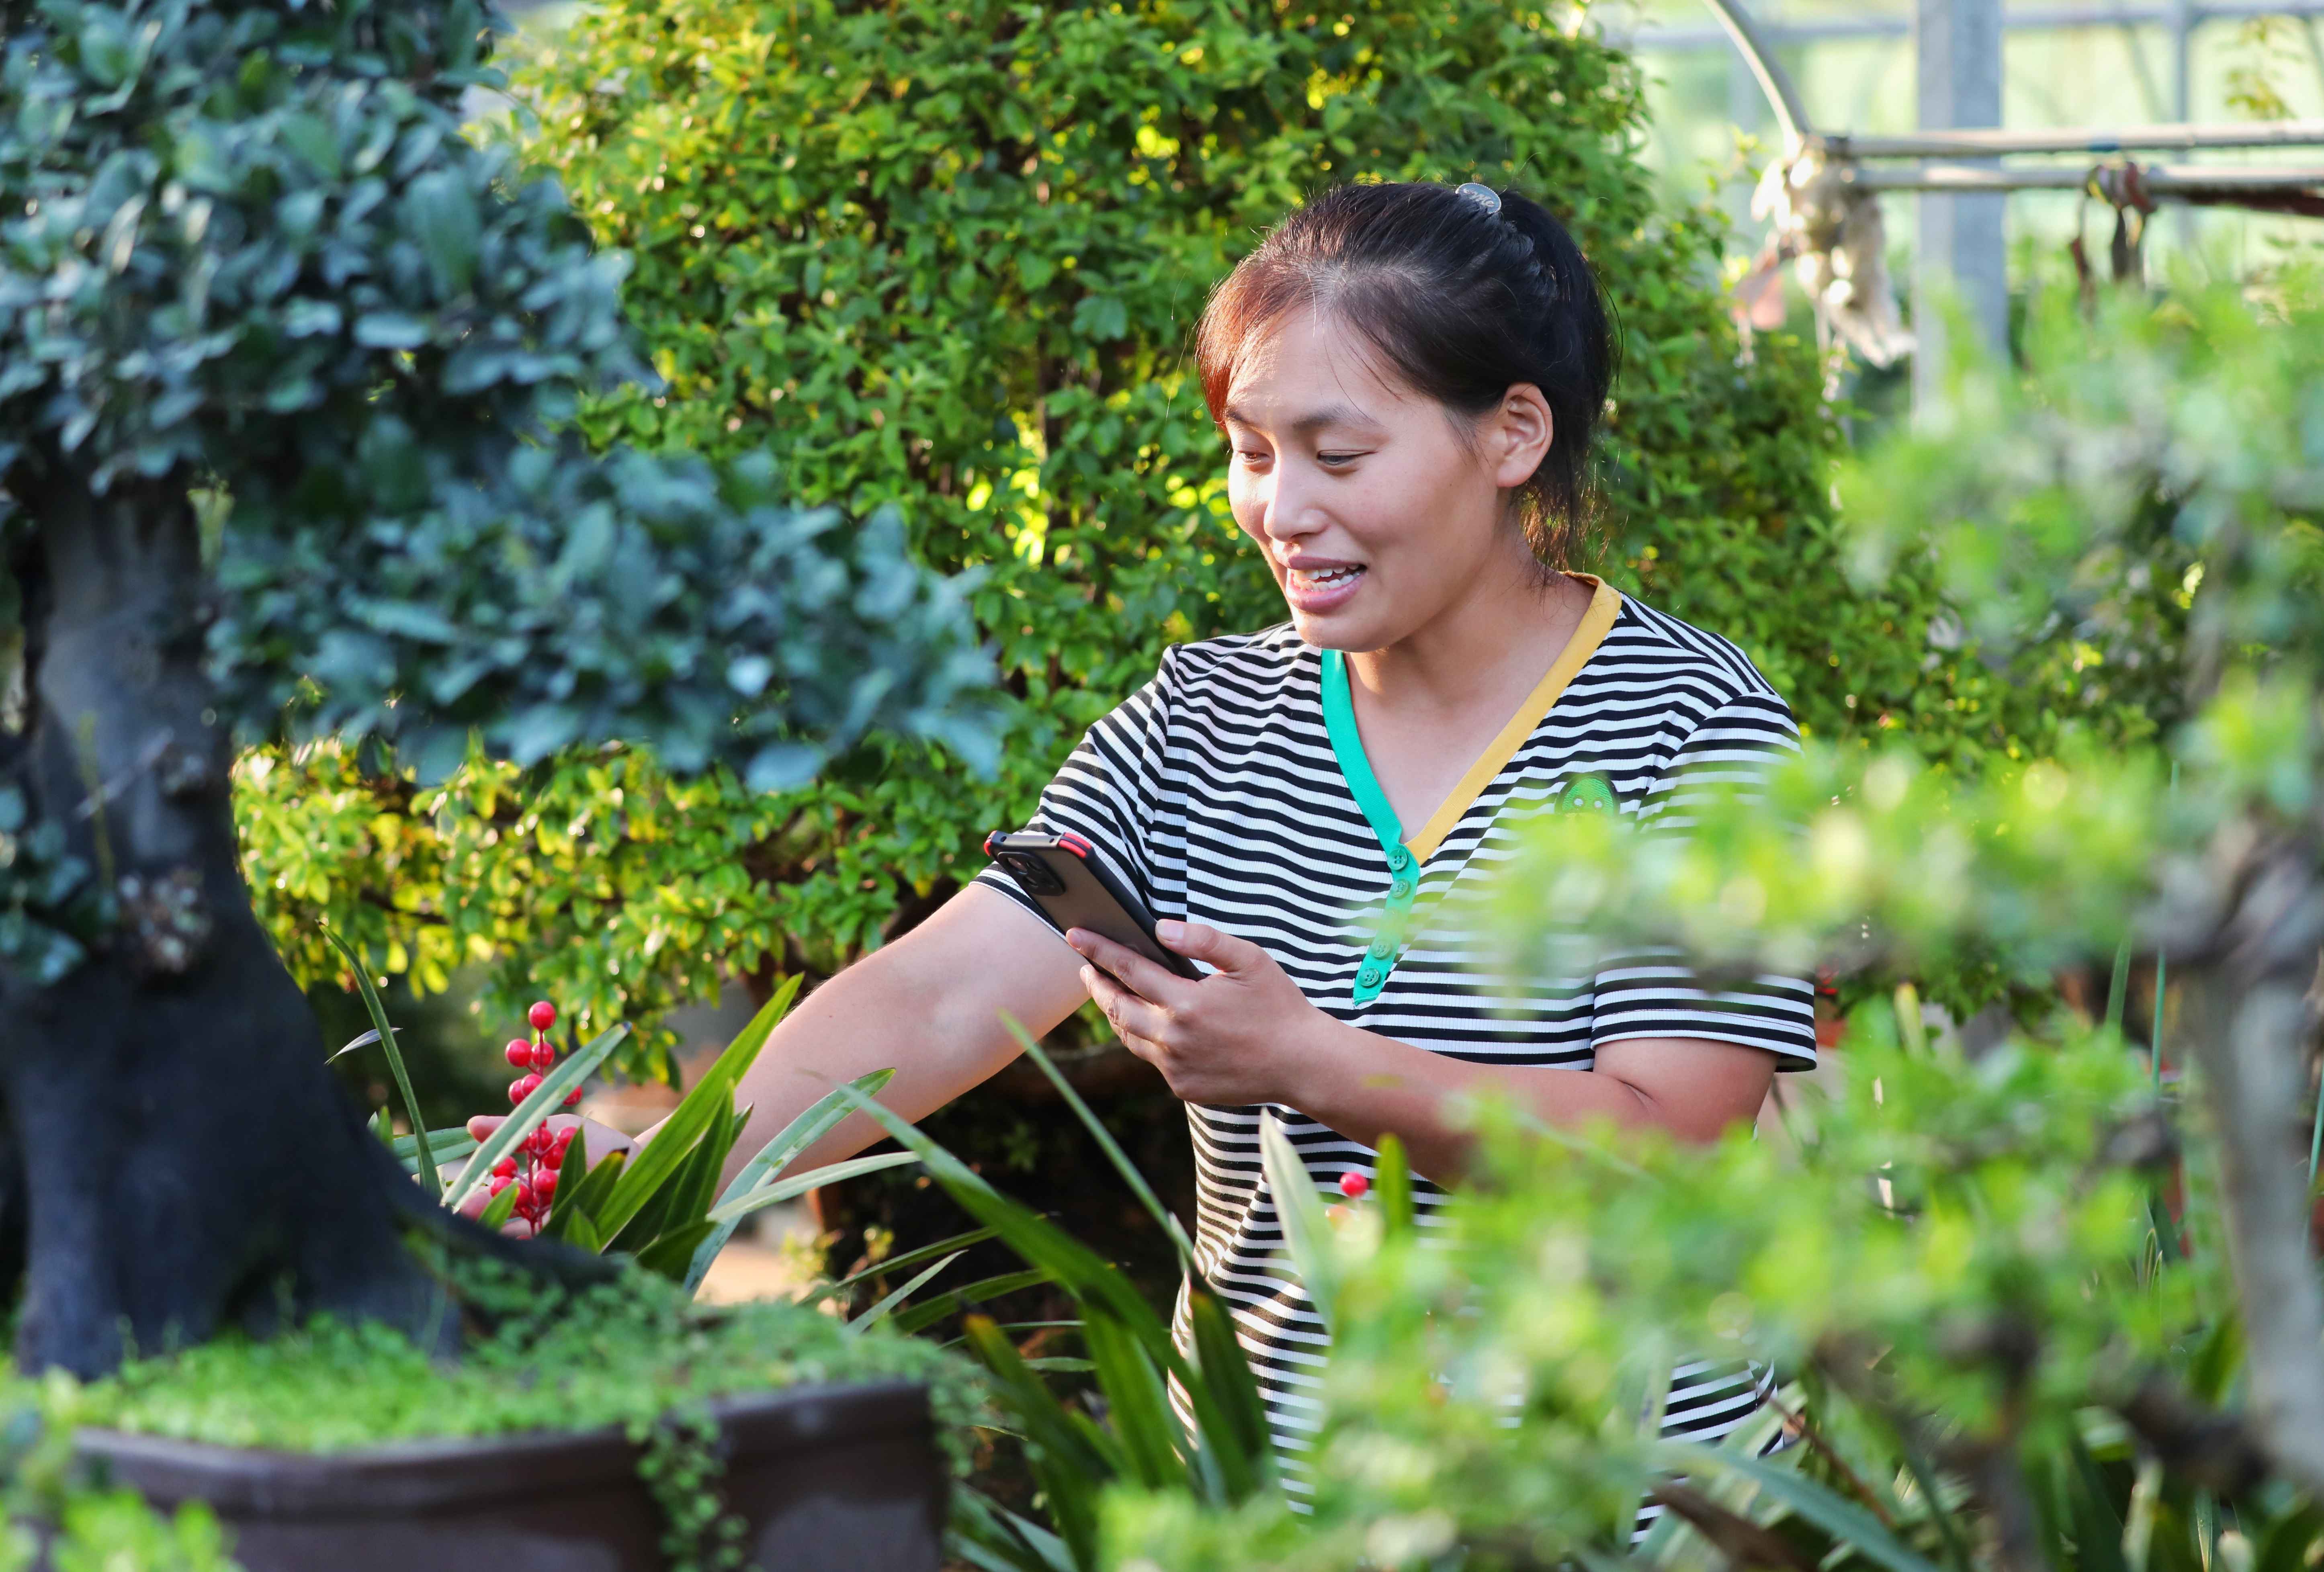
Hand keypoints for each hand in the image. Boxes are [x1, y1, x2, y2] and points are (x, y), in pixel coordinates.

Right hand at [450, 1114, 637, 1235]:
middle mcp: (533, 1213)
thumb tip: (471, 1125)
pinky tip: (524, 1241)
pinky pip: (550, 1250)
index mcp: (525, 1187)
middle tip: (463, 1212)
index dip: (471, 1198)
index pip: (490, 1195)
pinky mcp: (575, 1246)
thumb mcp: (555, 1130)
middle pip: (499, 1219)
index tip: (453, 1198)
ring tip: (491, 1224)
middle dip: (480, 1216)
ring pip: (519, 1236)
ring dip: (503, 1231)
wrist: (644, 1162)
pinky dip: (534, 1246)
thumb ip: (516, 1130)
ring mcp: (553, 1230)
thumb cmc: (598, 1144)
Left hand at [1067, 920, 1325, 1106]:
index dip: (1099, 950)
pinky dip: (1144, 1038)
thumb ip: (1204, 940)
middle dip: (1097, 984)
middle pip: (1117, 1007)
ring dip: (1115, 1013)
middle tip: (1086, 967)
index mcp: (1187, 1003)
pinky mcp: (1183, 1087)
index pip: (1128, 969)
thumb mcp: (1250, 959)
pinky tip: (1149, 1024)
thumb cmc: (1279, 1006)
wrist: (1302, 1063)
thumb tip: (1161, 928)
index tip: (1075, 935)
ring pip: (1129, 1036)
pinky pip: (1152, 1059)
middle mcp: (1174, 1038)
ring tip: (1110, 993)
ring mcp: (1176, 1067)